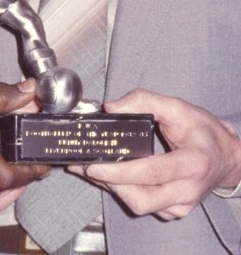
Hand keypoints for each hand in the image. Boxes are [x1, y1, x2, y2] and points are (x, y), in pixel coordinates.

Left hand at [67, 88, 240, 219]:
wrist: (226, 156)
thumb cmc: (203, 131)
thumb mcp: (178, 107)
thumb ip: (144, 100)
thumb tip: (111, 107)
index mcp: (192, 163)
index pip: (150, 172)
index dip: (119, 171)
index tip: (94, 165)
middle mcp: (187, 190)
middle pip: (142, 198)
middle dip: (109, 183)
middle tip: (84, 166)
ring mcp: (181, 204)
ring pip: (141, 205)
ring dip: (112, 187)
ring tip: (90, 168)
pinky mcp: (174, 210)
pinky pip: (144, 205)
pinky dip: (124, 191)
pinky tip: (109, 175)